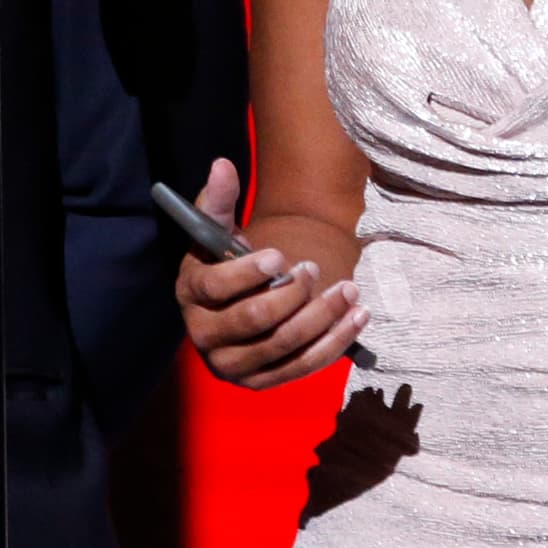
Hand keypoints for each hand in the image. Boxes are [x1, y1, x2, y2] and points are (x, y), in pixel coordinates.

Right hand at [171, 156, 367, 387]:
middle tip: (313, 268)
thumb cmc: (228, 261)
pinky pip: (303, 367)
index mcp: (190, 295)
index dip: (248, 272)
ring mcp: (232, 365)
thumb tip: (222, 165)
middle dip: (291, 294)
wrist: (241, 300)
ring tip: (348, 288)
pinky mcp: (262, 382)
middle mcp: (205, 336)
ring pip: (283, 346)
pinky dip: (335, 342)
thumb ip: (220, 199)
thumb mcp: (219, 229)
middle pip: (253, 320)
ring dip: (321, 318)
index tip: (279, 254)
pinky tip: (358, 317)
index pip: (215, 288)